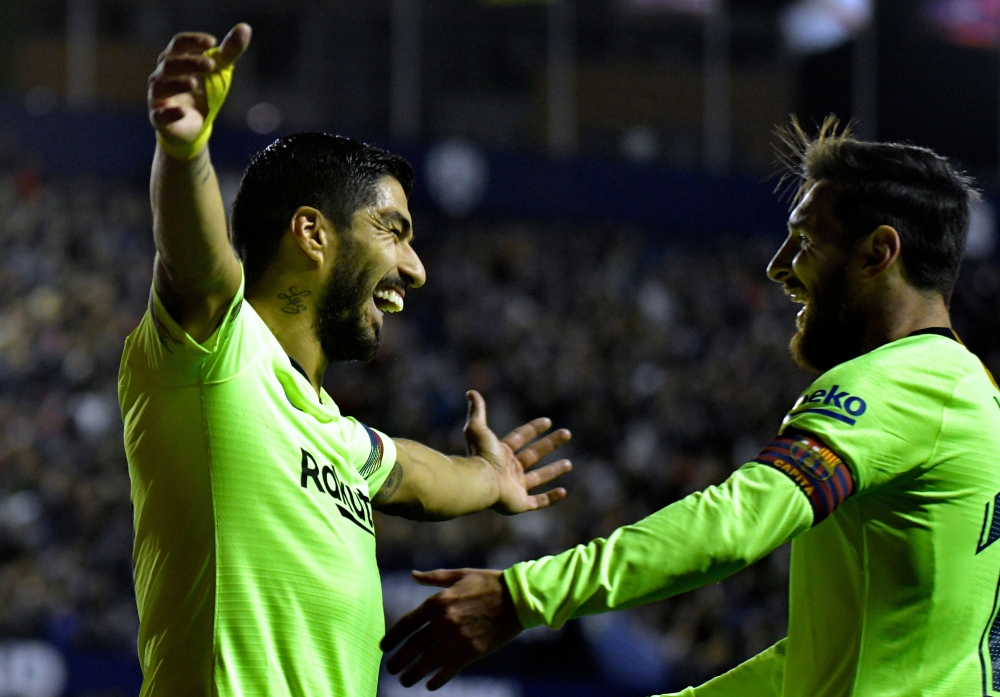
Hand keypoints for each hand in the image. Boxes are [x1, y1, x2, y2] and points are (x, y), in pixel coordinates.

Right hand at [148, 24, 250, 146]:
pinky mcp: (159, 119)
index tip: (212, 43)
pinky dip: (170, 113)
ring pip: (161, 86)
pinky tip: (183, 112)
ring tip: (194, 83)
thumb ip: (229, 52)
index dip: (193, 41)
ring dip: (177, 83)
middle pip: (170, 63)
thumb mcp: (218, 72)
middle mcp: (162, 76)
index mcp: (174, 60)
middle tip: (211, 65)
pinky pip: (160, 115)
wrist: (193, 128)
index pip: (178, 44)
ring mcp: (158, 98)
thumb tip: (245, 28)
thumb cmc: (202, 93)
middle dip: (190, 63)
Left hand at [381, 568, 521, 689]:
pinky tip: (429, 685)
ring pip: (428, 660)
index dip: (393, 637)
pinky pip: (450, 669)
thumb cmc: (488, 582)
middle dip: (399, 659)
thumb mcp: (459, 575)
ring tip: (404, 681)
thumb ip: (434, 577)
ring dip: (413, 673)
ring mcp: (458, 637)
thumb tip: (413, 575)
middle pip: (414, 645)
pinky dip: (438, 679)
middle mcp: (445, 620)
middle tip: (390, 669)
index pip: (408, 623)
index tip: (383, 648)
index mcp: (439, 601)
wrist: (518, 597)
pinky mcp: (473, 651)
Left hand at [463, 390, 571, 513]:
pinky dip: (551, 497)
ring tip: (569, 464)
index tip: (548, 421)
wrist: (480, 482)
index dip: (533, 428)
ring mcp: (515, 487)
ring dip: (554, 470)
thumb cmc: (480, 456)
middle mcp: (509, 470)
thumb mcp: (478, 428)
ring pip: (539, 478)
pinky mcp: (520, 503)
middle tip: (566, 433)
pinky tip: (563, 491)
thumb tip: (471, 391)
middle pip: (534, 455)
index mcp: (500, 453)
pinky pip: (539, 501)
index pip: (520, 438)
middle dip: (550, 444)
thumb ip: (477, 411)